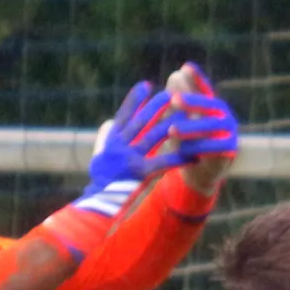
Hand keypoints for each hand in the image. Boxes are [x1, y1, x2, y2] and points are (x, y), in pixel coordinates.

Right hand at [76, 81, 181, 217]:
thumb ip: (105, 137)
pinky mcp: (140, 173)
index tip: (146, 85)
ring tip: (185, 114)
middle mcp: (120, 145)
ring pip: (155, 135)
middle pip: (142, 120)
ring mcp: (130, 158)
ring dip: (171, 123)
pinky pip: (164, 162)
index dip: (135, 99)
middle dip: (157, 106)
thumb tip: (111, 122)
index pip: (124, 114)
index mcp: (111, 140)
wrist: (96, 203)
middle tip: (171, 94)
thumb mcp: (98, 155)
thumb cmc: (99, 180)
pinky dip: (179, 158)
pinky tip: (193, 154)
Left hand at [164, 62, 239, 189]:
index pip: (204, 88)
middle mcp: (223, 115)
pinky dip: (199, 149)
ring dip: (191, 128)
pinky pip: (215, 149)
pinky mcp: (230, 151)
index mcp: (211, 105)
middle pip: (210, 105)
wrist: (201, 171)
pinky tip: (182, 150)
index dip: (196, 78)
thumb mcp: (181, 121)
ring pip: (211, 127)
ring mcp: (229, 132)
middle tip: (173, 99)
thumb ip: (178, 101)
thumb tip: (175, 75)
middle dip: (192, 101)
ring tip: (171, 130)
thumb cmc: (190, 140)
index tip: (185, 67)